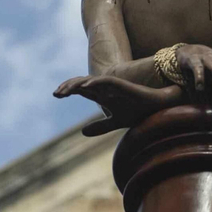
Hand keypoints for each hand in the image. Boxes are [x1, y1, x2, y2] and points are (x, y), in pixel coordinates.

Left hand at [53, 75, 181, 135]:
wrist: (155, 108)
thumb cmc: (137, 112)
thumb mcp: (114, 122)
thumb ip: (100, 126)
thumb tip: (82, 132)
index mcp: (101, 95)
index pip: (80, 89)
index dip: (67, 91)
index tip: (56, 96)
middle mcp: (104, 88)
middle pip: (81, 83)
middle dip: (67, 87)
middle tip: (55, 94)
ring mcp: (112, 85)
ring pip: (89, 80)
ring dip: (76, 84)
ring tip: (64, 91)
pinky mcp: (121, 84)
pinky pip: (104, 81)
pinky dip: (94, 82)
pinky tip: (85, 87)